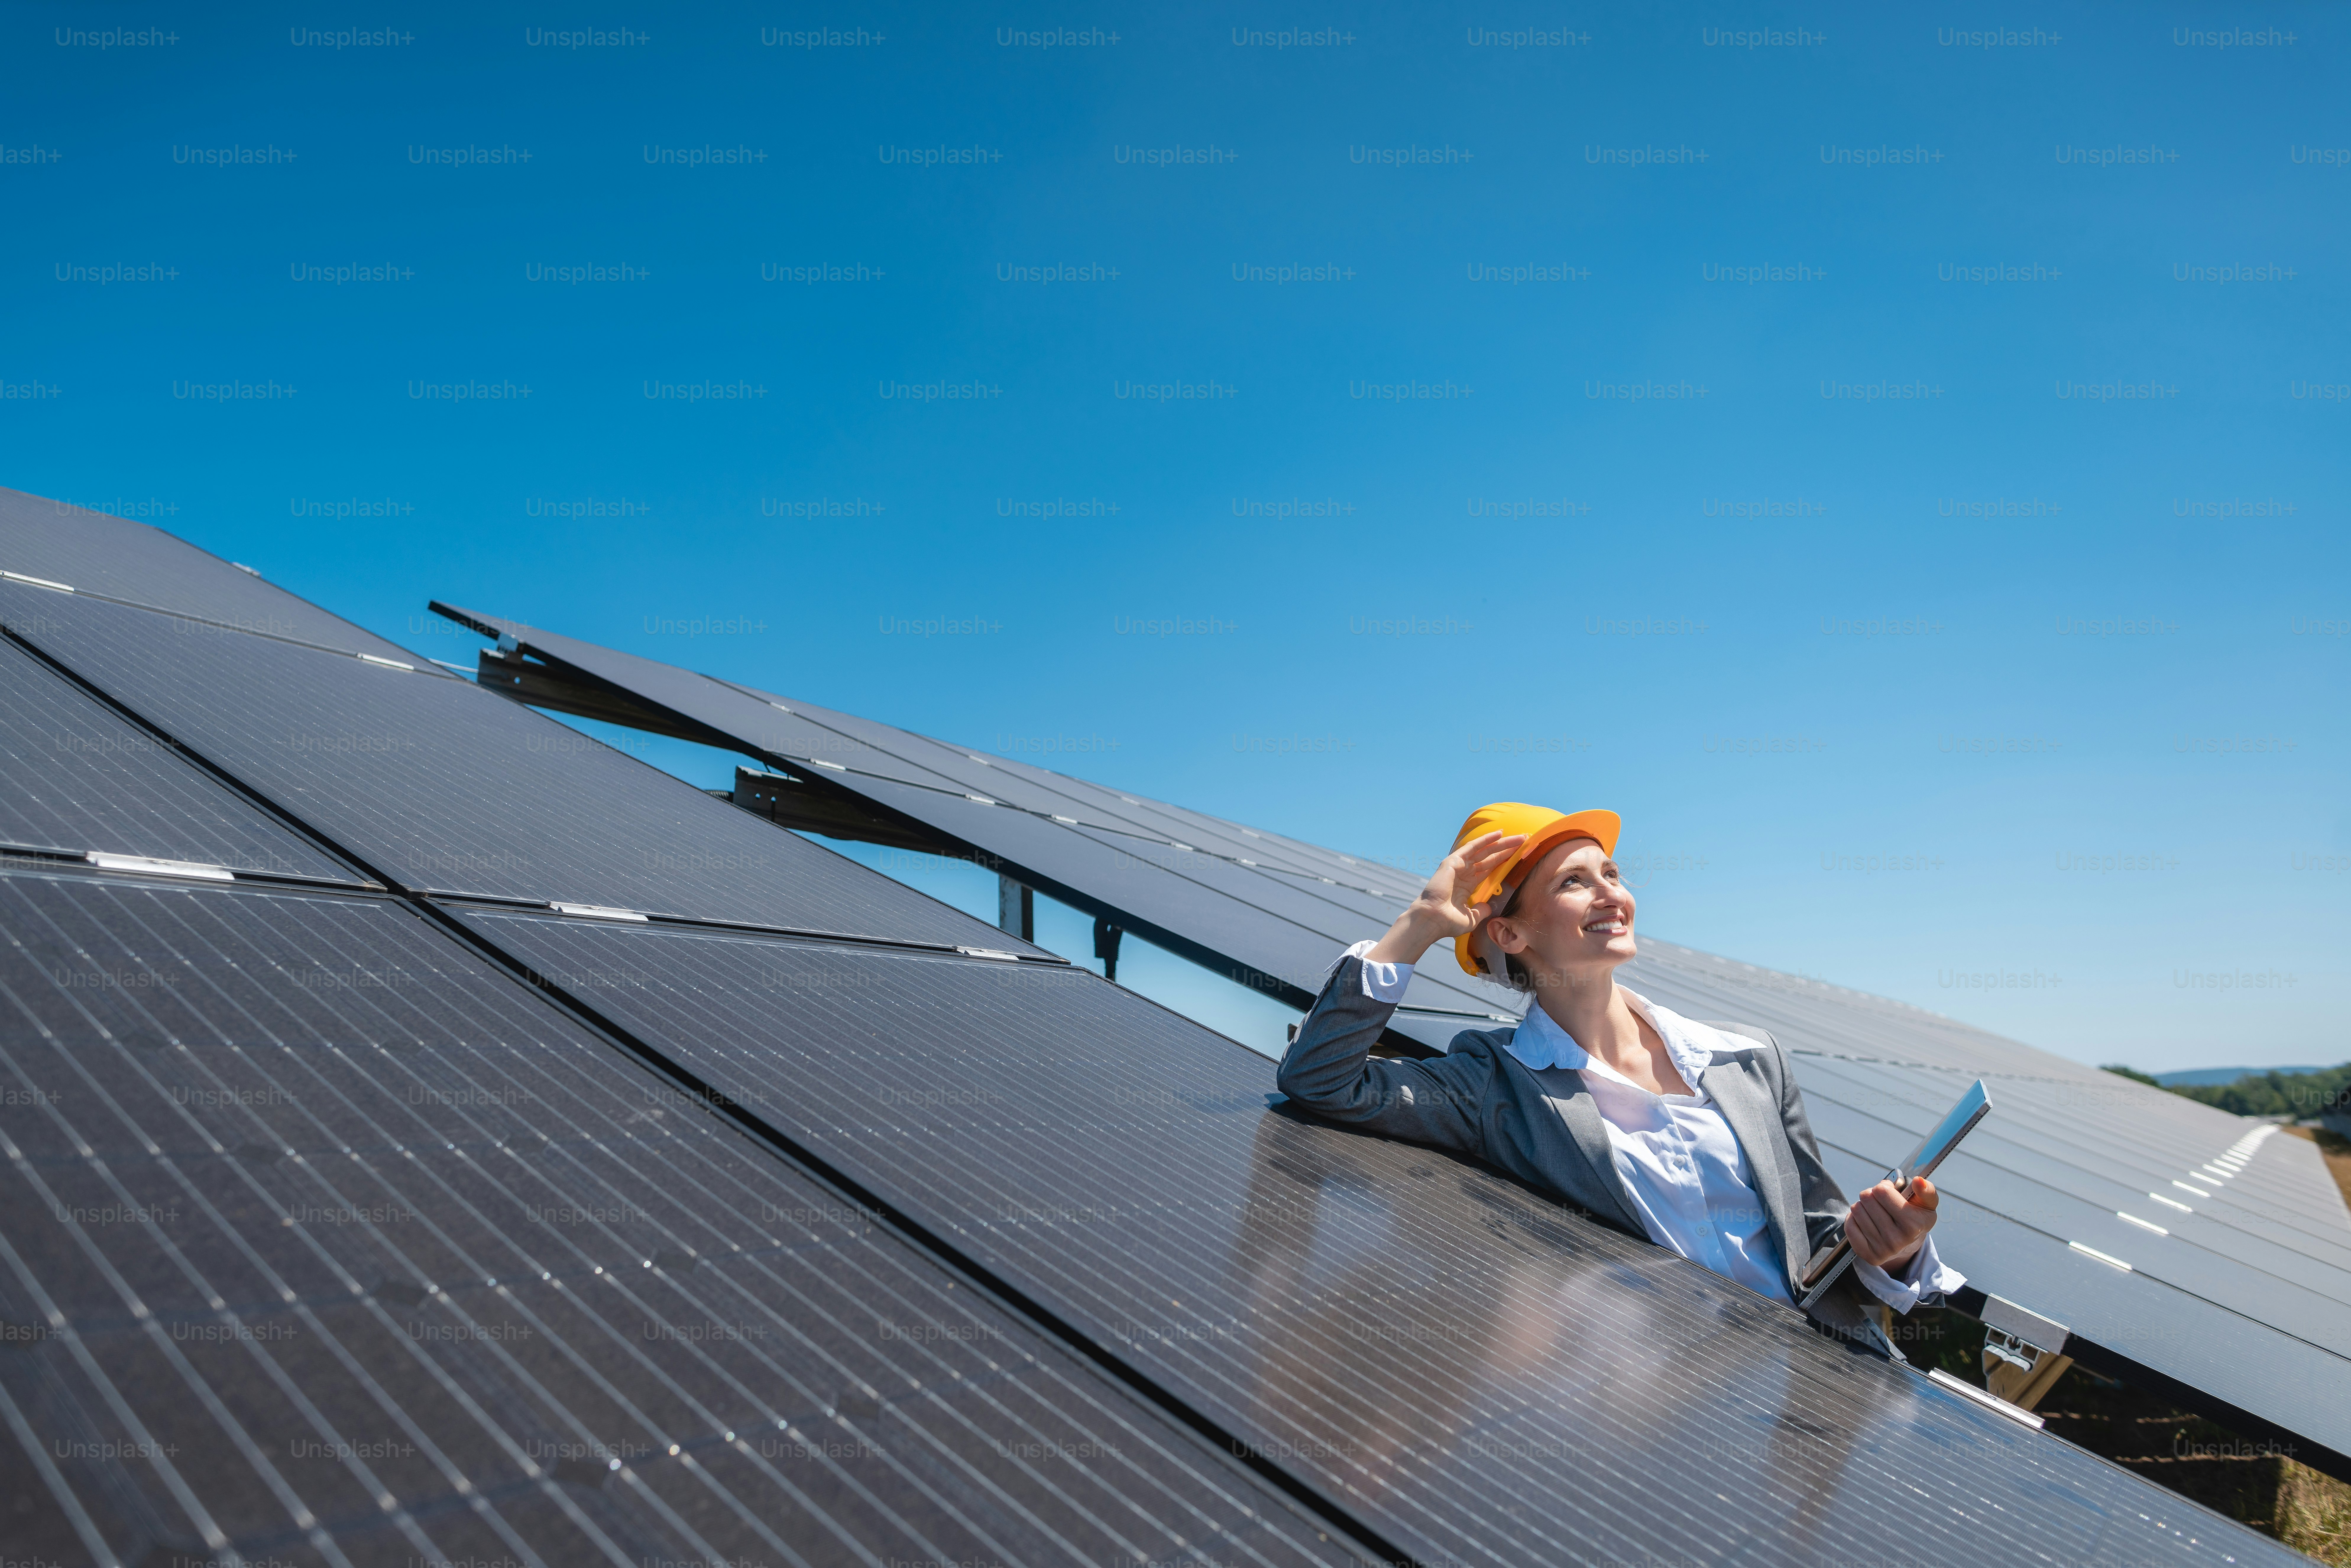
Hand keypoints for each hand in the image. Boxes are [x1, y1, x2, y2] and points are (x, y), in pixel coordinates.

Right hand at [1366, 830, 1525, 965]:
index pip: (1488, 869)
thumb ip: (1481, 911)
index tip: (1518, 855)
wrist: (1432, 921)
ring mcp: (1457, 867)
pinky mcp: (1452, 862)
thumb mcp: (1471, 918)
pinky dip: (1485, 840)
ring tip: (1519, 837)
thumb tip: (1488, 907)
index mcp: (1466, 886)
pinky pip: (1472, 847)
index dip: (1502, 861)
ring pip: (1484, 851)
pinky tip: (1498, 834)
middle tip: (1523, 841)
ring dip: (1501, 843)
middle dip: (1506, 849)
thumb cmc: (1447, 923)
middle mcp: (1463, 874)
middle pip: (1489, 857)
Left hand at [1846, 1175, 1937, 1272]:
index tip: (1891, 1192)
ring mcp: (1881, 1249)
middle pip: (1866, 1198)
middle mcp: (1897, 1240)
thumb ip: (1926, 1190)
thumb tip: (1918, 1181)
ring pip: (1856, 1209)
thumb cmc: (1915, 1217)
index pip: (1882, 1192)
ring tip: (1875, 1212)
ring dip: (1864, 1206)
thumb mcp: (1926, 1203)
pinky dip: (1855, 1218)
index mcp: (1913, 1225)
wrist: (1908, 1243)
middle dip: (1872, 1195)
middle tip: (1881, 1202)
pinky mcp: (1867, 1254)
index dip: (1884, 1187)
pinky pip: (1849, 1225)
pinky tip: (1867, 1221)